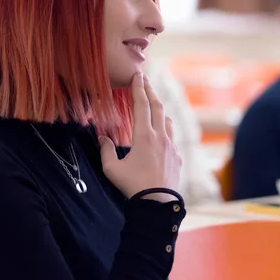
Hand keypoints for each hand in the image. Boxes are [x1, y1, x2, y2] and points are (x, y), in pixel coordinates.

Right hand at [100, 72, 181, 201]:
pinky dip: (166, 129)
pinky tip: (162, 133)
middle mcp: (160, 137)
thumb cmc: (133, 186)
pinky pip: (172, 137)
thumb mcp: (112, 169)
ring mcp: (171, 147)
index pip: (141, 105)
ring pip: (167, 121)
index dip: (139, 89)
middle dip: (150, 91)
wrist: (158, 203)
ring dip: (160, 110)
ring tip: (154, 105)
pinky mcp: (177, 157)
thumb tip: (102, 138)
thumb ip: (106, 151)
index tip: (138, 76)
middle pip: (157, 107)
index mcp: (144, 136)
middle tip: (145, 80)